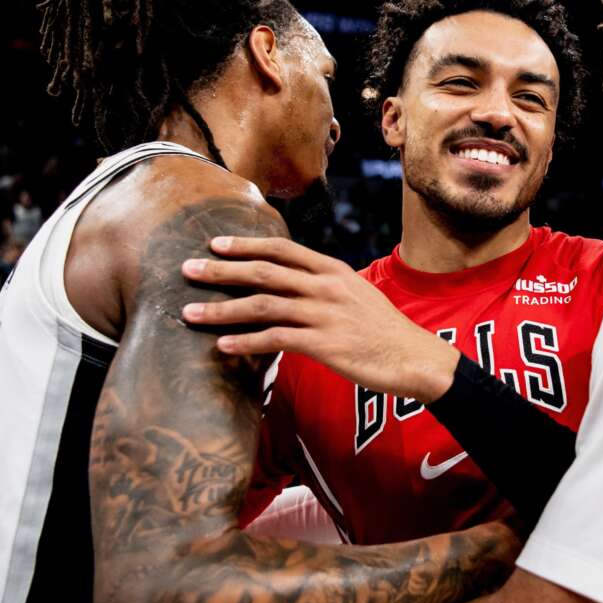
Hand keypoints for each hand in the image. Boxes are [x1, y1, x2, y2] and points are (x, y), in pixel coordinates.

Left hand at [180, 237, 460, 402]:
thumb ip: (324, 286)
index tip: (215, 245)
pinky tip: (223, 345)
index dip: (245, 245)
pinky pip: (275, 340)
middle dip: (221, 271)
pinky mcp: (325, 345)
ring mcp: (325, 315)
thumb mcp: (357, 294)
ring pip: (262, 305)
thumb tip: (291, 286)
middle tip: (187, 270)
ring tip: (190, 313)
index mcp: (333, 271)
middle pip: (264, 272)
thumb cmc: (384, 330)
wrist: (415, 357)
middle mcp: (326, 287)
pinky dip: (245, 342)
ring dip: (222, 309)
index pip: (282, 249)